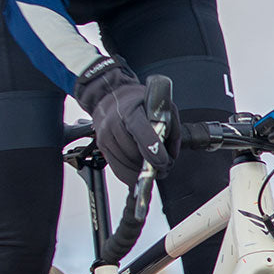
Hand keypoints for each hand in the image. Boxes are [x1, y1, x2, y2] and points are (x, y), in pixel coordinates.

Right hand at [74, 57, 180, 185]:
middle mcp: (114, 124)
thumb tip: (172, 154)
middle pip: (134, 154)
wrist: (111, 97)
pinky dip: (131, 175)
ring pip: (127, 166)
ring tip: (153, 166)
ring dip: (142, 171)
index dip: (153, 150)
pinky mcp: (102, 147)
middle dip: (152, 165)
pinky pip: (118, 170)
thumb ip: (172, 128)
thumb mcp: (161, 107)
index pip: (141, 132)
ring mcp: (105, 137)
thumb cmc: (138, 103)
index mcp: (130, 111)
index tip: (164, 162)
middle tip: (164, 166)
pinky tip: (140, 171)